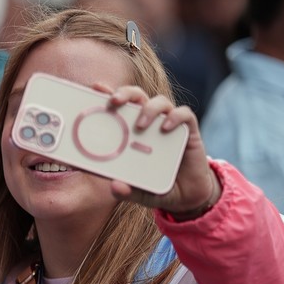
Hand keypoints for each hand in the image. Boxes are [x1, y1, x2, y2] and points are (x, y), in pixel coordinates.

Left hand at [97, 85, 219, 218]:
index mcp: (130, 130)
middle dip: (125, 93)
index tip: (95, 87)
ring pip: (159, 102)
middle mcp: (148, 123)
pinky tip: (166, 128)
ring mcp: (168, 125)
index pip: (119, 106)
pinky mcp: (188, 131)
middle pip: (137, 96)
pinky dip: (175, 117)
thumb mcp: (138, 191)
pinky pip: (184, 115)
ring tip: (140, 125)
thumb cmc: (155, 186)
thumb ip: (126, 190)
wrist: (186, 196)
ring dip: (148, 109)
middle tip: (113, 102)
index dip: (107, 93)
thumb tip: (114, 187)